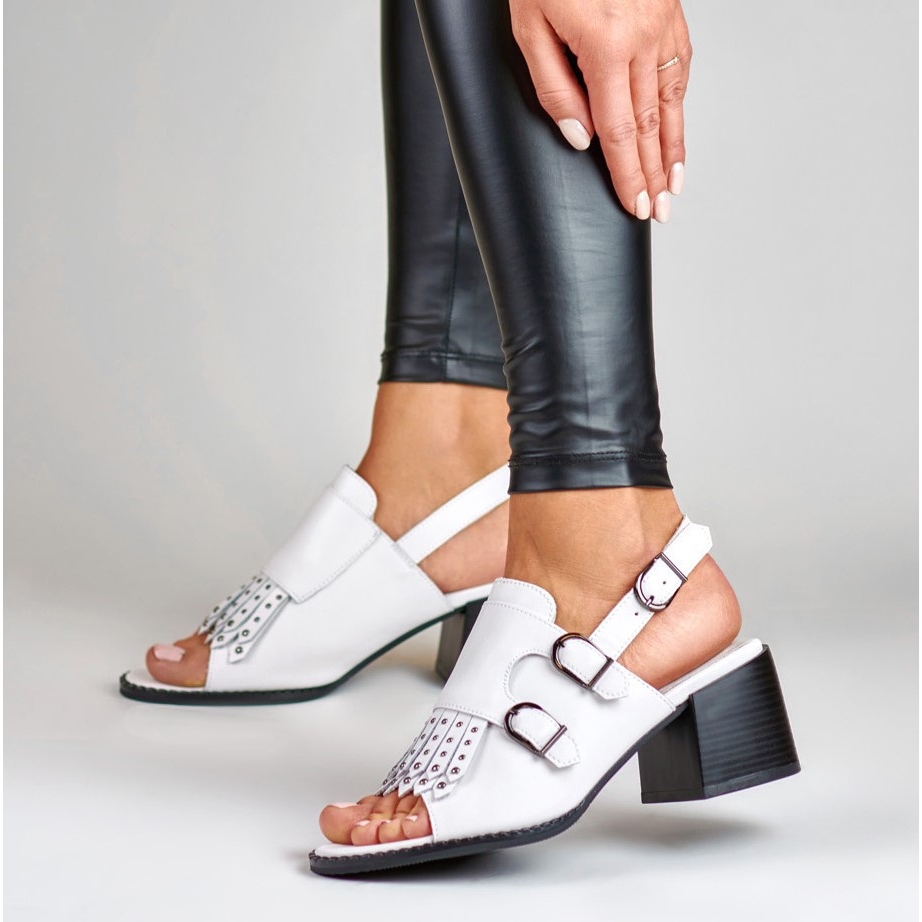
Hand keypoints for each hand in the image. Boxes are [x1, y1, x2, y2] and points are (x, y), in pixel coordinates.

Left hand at [509, 0, 690, 221]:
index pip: (621, 132)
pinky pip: (679, 72)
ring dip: (674, 149)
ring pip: (671, 102)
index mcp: (607, 46)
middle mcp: (644, 38)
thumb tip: (581, 137)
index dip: (629, 176)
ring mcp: (664, 24)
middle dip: (655, 175)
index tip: (637, 206)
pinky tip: (676, 133)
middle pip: (651, 126)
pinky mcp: (671, 14)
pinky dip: (679, 109)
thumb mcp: (530, 27)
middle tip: (660, 213)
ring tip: (675, 186)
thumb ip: (554, 87)